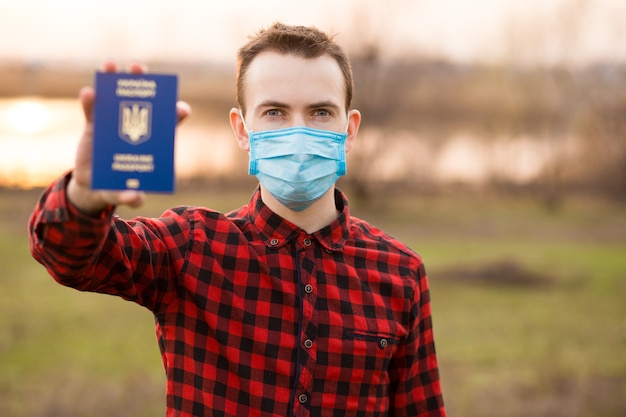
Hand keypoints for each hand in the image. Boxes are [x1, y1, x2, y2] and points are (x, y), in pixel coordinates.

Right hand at [67, 61, 191, 214]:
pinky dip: (90, 100)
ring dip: (113, 81)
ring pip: (115, 98)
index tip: (180, 109)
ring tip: (111, 66)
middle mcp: (134, 128)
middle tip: (138, 69)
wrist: (93, 187)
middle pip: (142, 101)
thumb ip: (130, 197)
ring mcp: (113, 124)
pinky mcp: (93, 126)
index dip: (176, 114)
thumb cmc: (118, 188)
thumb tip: (135, 198)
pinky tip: (89, 92)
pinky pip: (92, 110)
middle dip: (142, 84)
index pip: (169, 123)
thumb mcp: (123, 195)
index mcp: (151, 142)